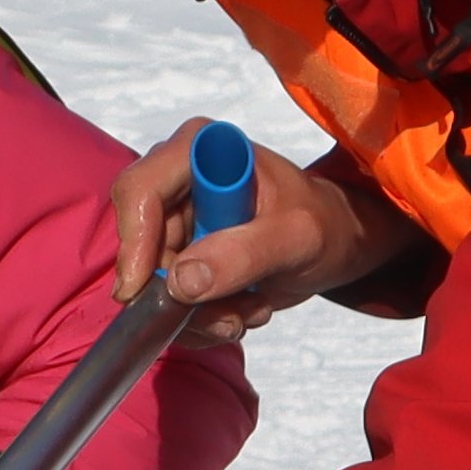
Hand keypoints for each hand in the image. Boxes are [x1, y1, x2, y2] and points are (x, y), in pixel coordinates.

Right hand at [107, 130, 415, 335]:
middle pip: (142, 247)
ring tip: (250, 310)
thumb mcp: (297, 238)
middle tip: (231, 320)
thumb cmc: (323, 223)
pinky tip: (242, 309)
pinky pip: (168, 300)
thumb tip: (181, 283)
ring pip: (153, 283)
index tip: (143, 294)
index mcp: (200, 150)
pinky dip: (202, 319)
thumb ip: (243, 255)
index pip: (139, 191)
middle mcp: (176, 181)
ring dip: (199, 314)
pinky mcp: (179, 254)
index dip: (134, 242)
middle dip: (181, 295)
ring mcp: (175, 221)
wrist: (335, 242)